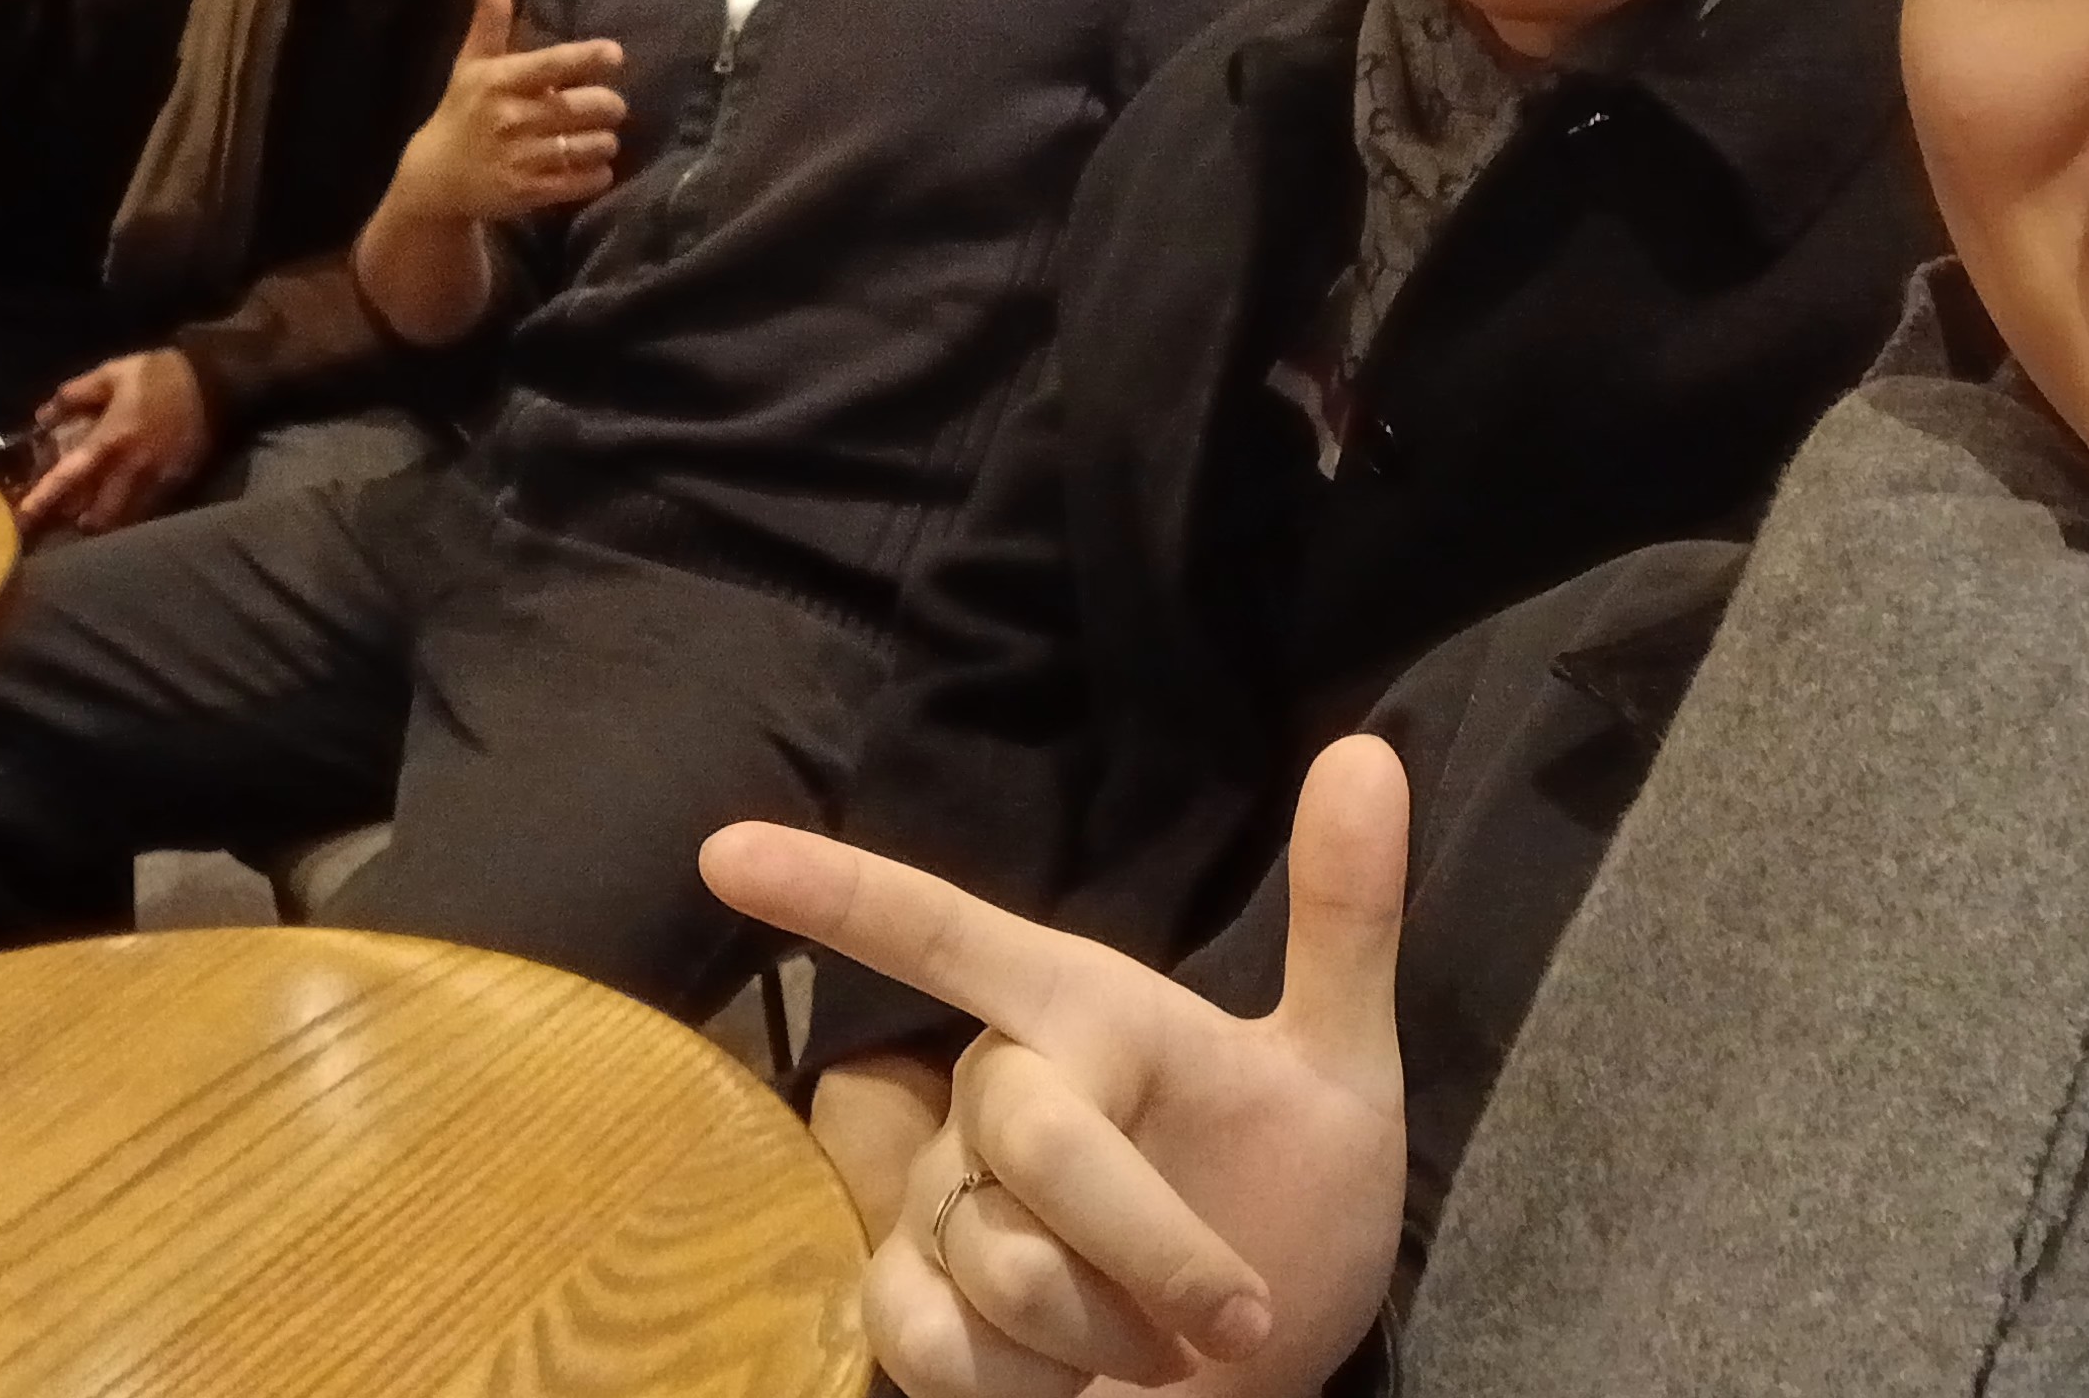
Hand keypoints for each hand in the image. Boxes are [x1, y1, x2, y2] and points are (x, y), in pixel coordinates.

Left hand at [15, 347, 215, 534]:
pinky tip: (119, 505)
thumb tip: (41, 417)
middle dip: (73, 521)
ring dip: (100, 523)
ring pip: (120, 522)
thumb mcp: (111, 373)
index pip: (68, 477)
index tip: (21, 520)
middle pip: (94, 516)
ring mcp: (154, 483)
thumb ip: (73, 394)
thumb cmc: (157, 376)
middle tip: (58, 516)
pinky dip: (126, 515)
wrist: (214, 384)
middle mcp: (129, 469)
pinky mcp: (174, 487)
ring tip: (86, 516)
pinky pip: (143, 513)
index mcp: (109, 439)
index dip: (42, 500)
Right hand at [387, 0, 627, 226]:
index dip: (588, 57)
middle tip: (609, 105)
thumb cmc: (462, 111)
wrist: (435, 178)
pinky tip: (592, 164)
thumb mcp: (471, 64)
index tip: (615, 54)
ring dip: (606, 140)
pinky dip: (598, 172)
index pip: (552, 65)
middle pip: (585, 107)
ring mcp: (522, 158)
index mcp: (500, 81)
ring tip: (599, 135)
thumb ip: (489, 18)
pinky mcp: (530, 193)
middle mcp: (512, 118)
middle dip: (608, 105)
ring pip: (592, 145)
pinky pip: (584, 180)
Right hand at [702, 735, 1411, 1397]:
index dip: (832, 892)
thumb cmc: (1291, 1204)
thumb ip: (1345, 920)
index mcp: (1079, 1010)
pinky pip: (934, 1346)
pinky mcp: (912, 1311)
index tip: (719, 852)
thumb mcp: (1343, 1068)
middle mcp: (989, 1091)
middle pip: (1030, 1137)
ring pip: (994, 1262)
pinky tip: (1074, 1385)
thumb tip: (1369, 754)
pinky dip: (1029, 1389)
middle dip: (1150, 1241)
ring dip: (1107, 1334)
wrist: (1268, 1367)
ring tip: (1160, 1348)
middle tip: (1238, 1317)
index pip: (938, 931)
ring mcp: (938, 1204)